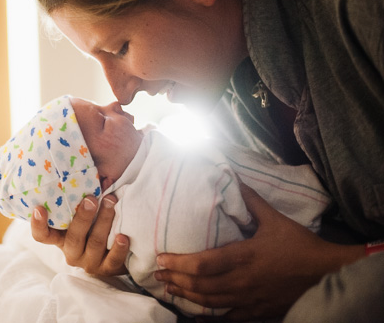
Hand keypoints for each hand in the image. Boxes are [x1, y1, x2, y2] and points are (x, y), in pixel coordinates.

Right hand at [31, 194, 129, 275]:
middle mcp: (72, 252)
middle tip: (91, 198)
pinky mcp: (107, 270)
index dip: (38, 224)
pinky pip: (112, 260)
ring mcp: (89, 262)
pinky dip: (118, 248)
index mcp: (60, 239)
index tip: (40, 207)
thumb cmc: (93, 227)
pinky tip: (123, 235)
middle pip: (74, 237)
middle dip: (83, 217)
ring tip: (111, 202)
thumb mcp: (81, 216)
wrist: (112, 257)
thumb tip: (93, 170)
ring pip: (95, 243)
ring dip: (104, 221)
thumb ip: (79, 199)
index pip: (42, 236)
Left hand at [153, 183, 363, 320]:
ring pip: (211, 303)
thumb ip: (251, 200)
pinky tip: (196, 317)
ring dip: (187, 297)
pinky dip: (209, 317)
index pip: (203, 264)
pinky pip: (228, 317)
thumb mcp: (274, 219)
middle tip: (157, 276)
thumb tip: (233, 177)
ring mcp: (249, 299)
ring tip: (170, 290)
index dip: (179, 264)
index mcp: (244, 256)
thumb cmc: (300, 245)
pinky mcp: (258, 311)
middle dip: (176, 281)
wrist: (328, 274)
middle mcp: (243, 281)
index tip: (161, 259)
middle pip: (201, 286)